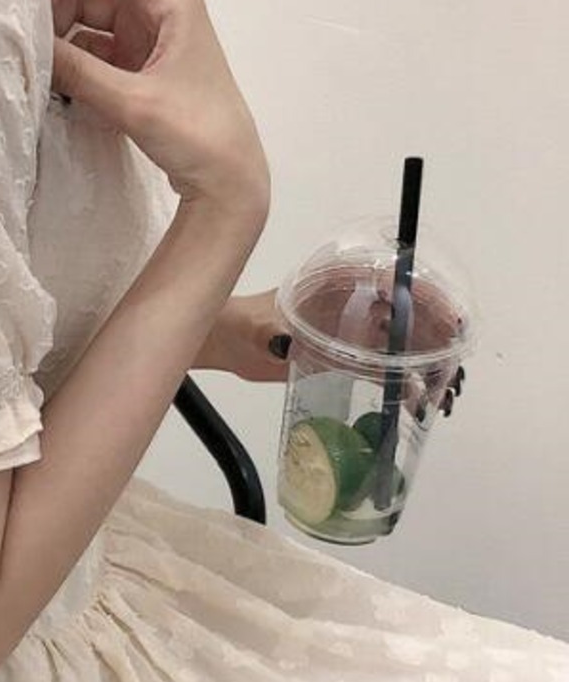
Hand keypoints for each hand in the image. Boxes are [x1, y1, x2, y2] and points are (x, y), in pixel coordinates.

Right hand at [20, 0, 269, 220]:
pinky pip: (91, 40)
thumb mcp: (131, 101)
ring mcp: (145, 31)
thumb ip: (78, 71)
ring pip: (87, 3)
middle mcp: (158, 1)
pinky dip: (69, 49)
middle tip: (26, 8)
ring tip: (35, 48)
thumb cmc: (195, 130)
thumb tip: (28, 43)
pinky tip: (49, 71)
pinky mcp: (136, 61)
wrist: (225, 176)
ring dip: (58, 19)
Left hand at [202, 291, 468, 417]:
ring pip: (406, 341)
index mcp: (346, 279)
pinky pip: (387, 365)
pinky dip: (403, 381)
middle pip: (414, 314)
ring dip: (425, 364)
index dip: (431, 301)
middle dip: (436, 340)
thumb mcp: (258, 328)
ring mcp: (359, 327)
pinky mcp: (352, 353)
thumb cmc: (244, 325)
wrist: (232, 343)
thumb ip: (272, 335)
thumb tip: (283, 346)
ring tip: (435, 393)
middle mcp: (361, 300)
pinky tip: (414, 402)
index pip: (401, 282)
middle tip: (447, 372)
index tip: (450, 324)